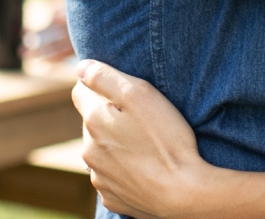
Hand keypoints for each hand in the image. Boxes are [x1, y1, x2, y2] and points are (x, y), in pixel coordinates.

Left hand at [74, 59, 211, 218]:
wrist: (183, 193)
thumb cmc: (166, 140)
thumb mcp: (140, 94)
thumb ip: (105, 77)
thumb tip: (80, 67)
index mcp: (93, 121)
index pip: (80, 92)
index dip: (102, 87)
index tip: (125, 93)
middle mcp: (89, 150)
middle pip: (93, 123)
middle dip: (111, 118)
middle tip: (144, 120)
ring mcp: (99, 177)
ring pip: (102, 151)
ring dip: (117, 145)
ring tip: (148, 146)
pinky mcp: (112, 197)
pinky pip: (112, 176)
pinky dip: (124, 170)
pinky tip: (146, 169)